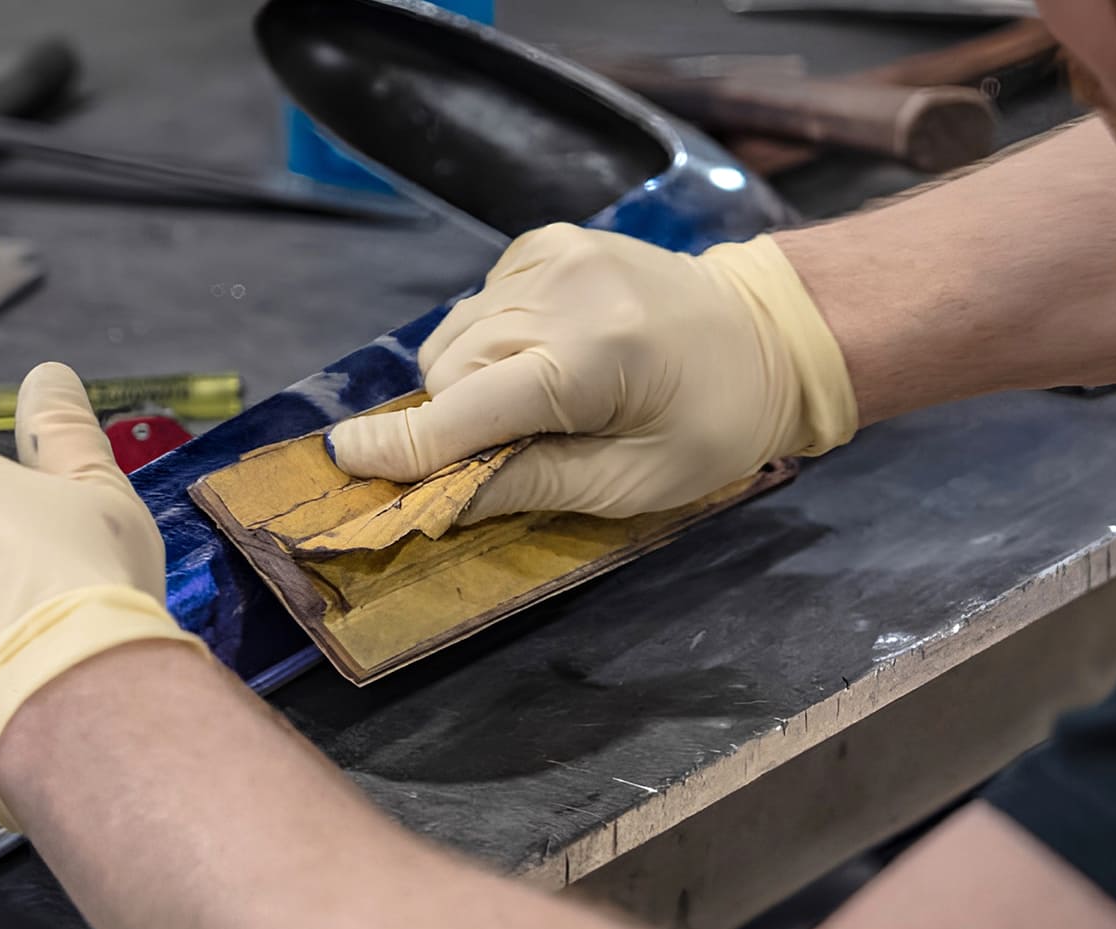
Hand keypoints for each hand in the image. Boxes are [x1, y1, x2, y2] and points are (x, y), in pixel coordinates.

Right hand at [328, 224, 857, 521]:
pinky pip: (477, 307)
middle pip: (448, 372)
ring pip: (453, 338)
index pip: (466, 408)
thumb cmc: (715, 423)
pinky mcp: (546, 241)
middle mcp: (561, 291)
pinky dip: (489, 344)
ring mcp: (551, 255)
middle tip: (501, 453)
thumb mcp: (634, 484)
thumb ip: (530, 484)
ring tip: (533, 402)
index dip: (403, 447)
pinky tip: (542, 357)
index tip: (345, 461)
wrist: (771, 329)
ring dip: (467, 383)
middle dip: (452, 423)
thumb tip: (434, 499)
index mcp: (591, 358)